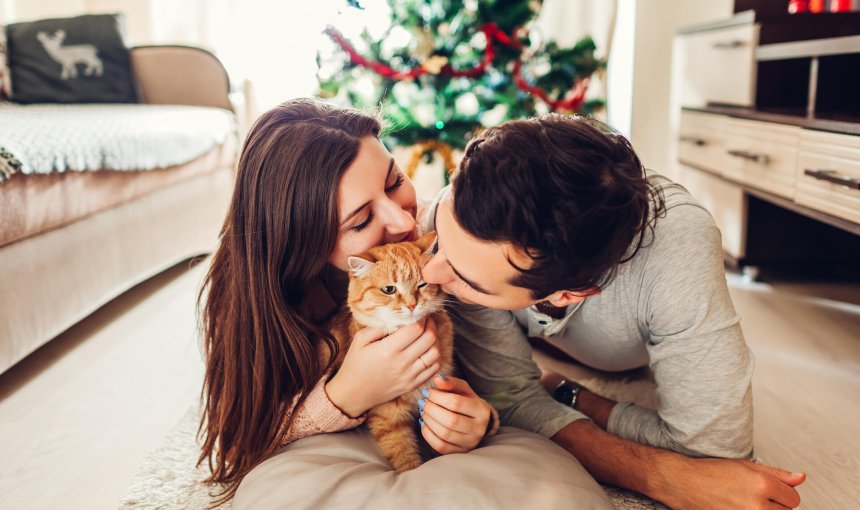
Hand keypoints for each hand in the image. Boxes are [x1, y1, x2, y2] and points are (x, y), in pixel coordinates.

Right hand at [326, 317, 439, 417]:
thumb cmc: (355, 364)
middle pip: (429, 338)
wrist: (353, 394)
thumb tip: (398, 318)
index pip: (415, 329)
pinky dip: (435, 357)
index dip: (421, 318)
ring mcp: (409, 376)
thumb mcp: (360, 340)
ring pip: (435, 353)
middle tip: (426, 320)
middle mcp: (401, 363)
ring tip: (427, 334)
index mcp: (388, 350)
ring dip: (435, 340)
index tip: (418, 314)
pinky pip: (434, 369)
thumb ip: (379, 327)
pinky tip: (427, 351)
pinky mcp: (412, 385)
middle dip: (431, 325)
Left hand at [419, 375, 492, 453]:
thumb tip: (437, 379)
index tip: (427, 392)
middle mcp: (479, 429)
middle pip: (450, 420)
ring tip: (423, 411)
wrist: (475, 422)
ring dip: (429, 421)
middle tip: (423, 402)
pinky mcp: (460, 452)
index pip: (456, 403)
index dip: (437, 397)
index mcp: (481, 410)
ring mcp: (470, 443)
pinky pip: (440, 446)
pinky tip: (425, 423)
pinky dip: (428, 434)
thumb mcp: (463, 389)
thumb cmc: (466, 402)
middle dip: (431, 410)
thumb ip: (451, 383)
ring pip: (444, 434)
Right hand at [662, 456, 804, 509]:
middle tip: (756, 497)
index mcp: (762, 484)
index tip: (771, 491)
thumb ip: (777, 474)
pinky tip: (740, 507)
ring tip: (748, 504)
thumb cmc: (712, 472)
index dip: (783, 494)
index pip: (793, 498)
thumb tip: (801, 477)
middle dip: (776, 506)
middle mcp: (757, 505)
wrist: (684, 483)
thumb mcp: (746, 466)